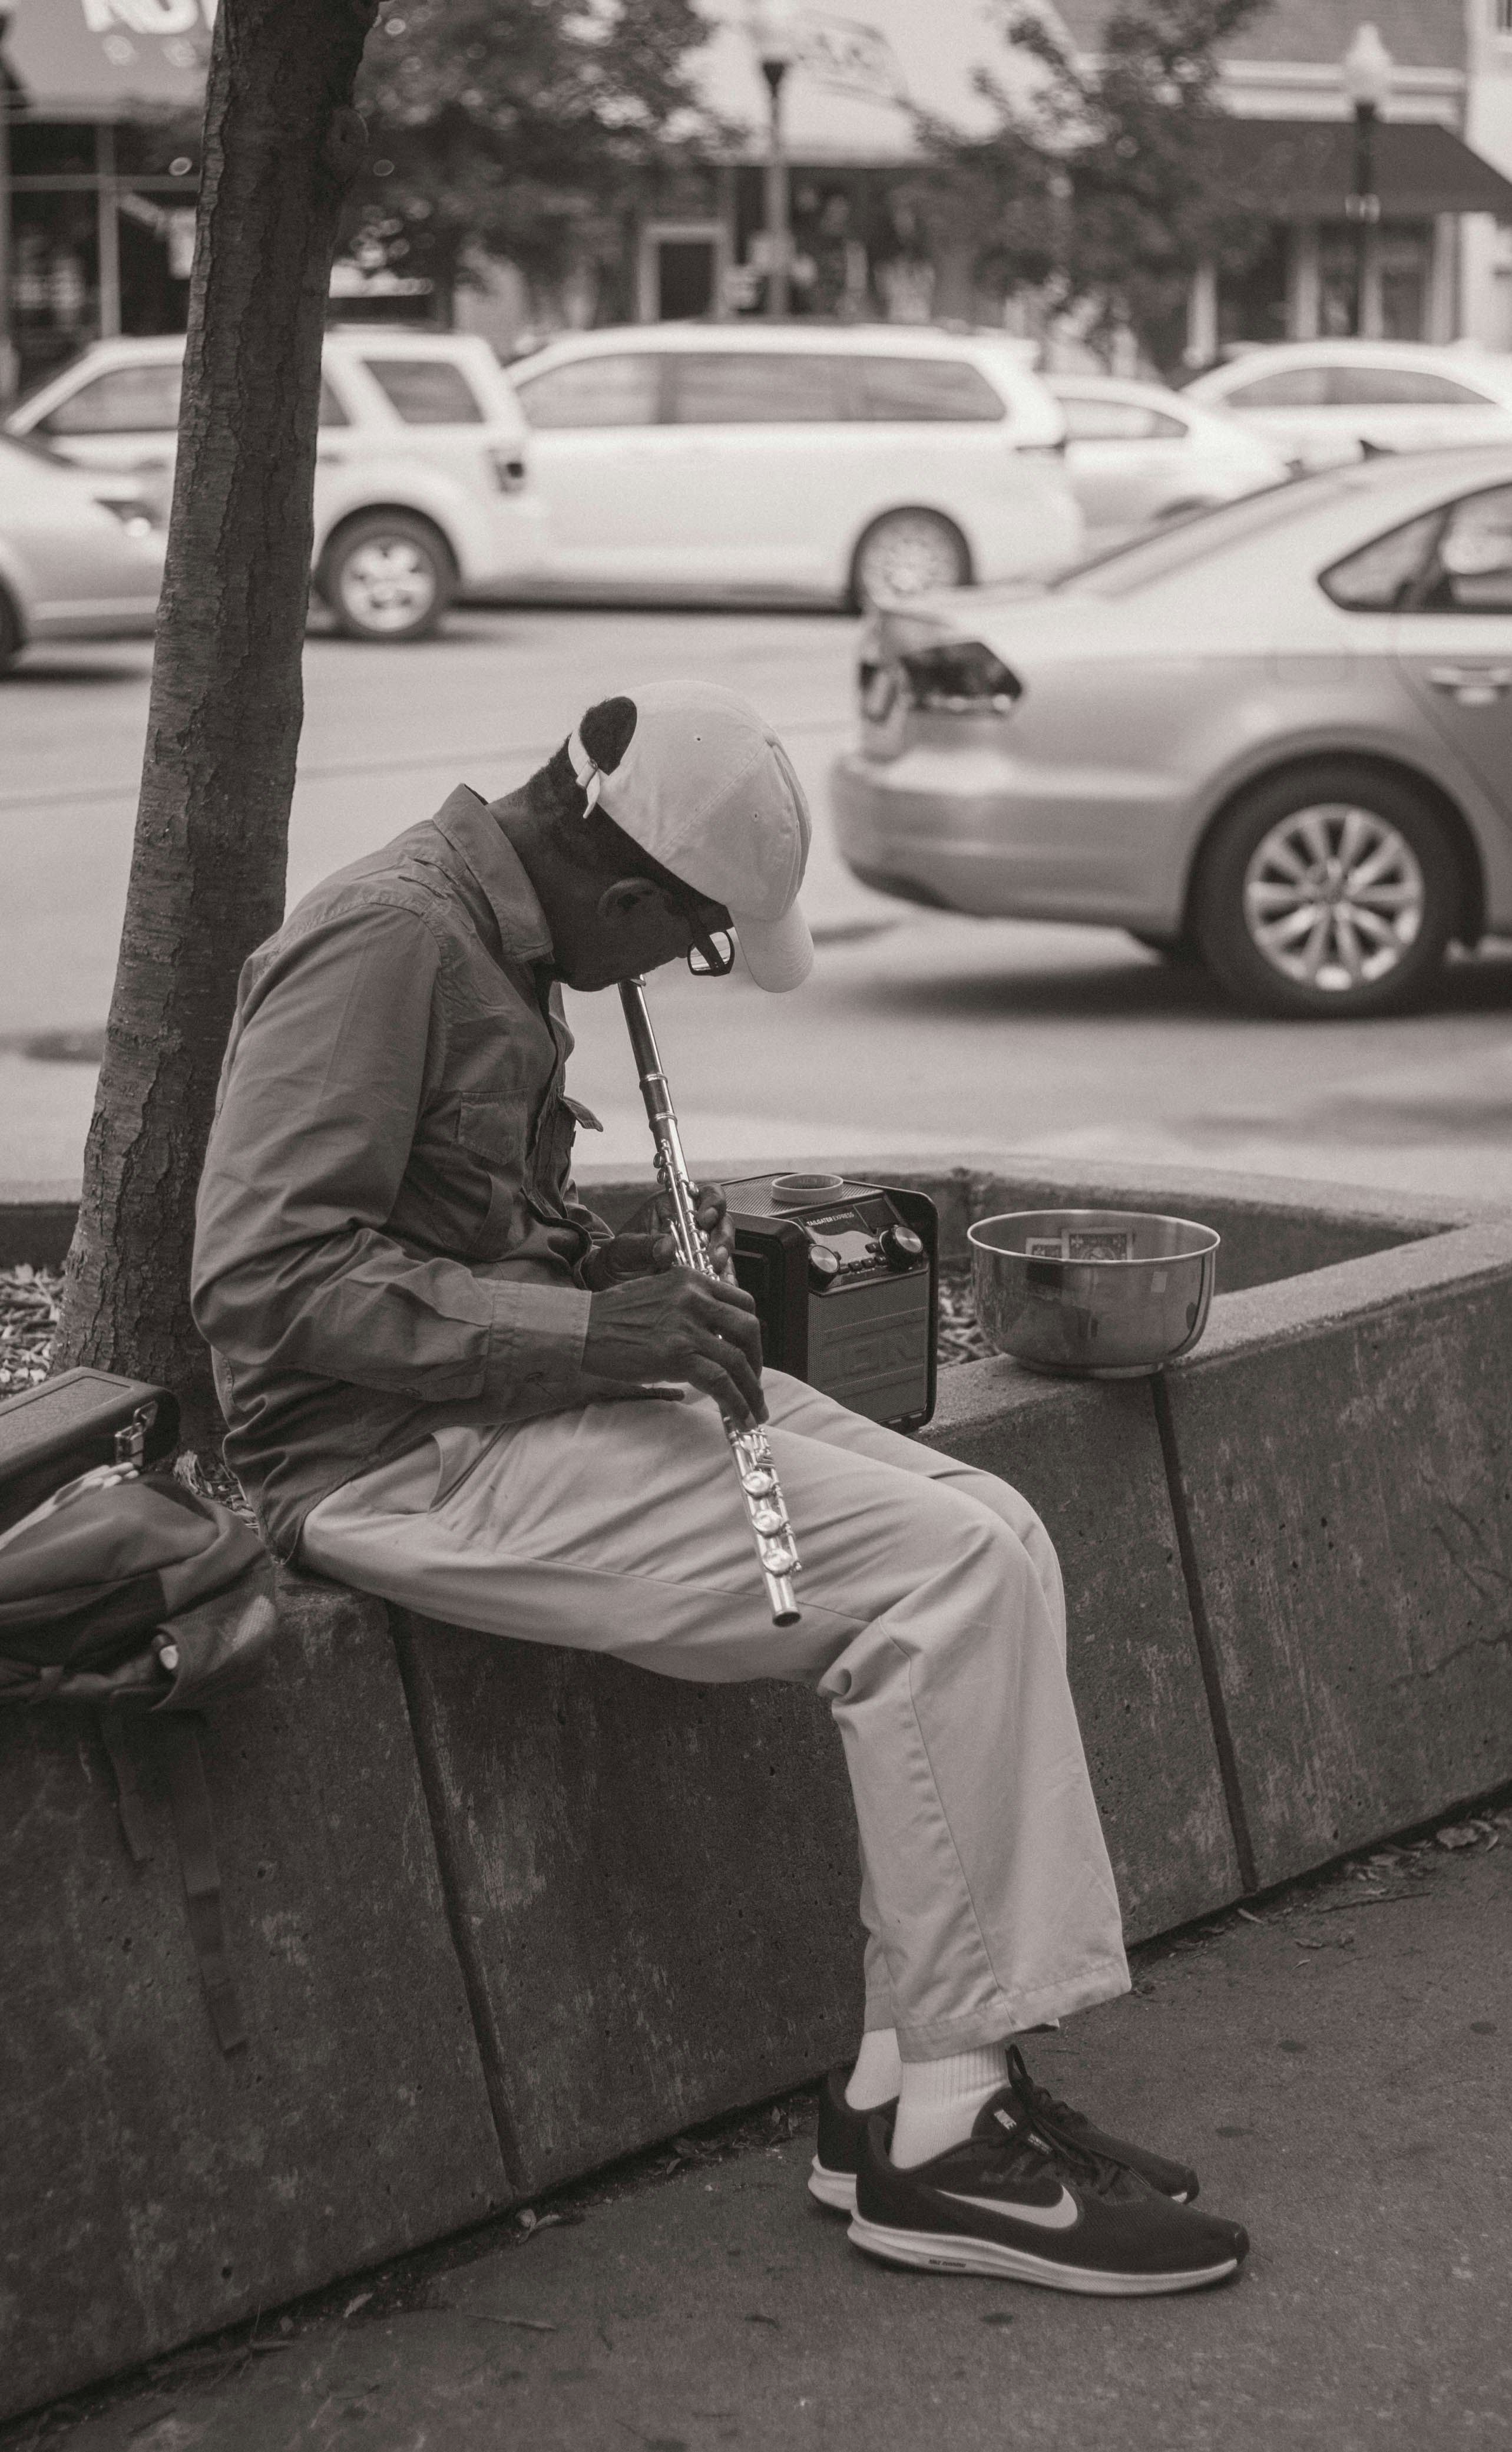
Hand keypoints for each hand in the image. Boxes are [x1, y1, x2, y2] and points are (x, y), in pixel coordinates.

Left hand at [582, 1184, 735, 1287]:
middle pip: (721, 1222)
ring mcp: (698, 1251)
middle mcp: (689, 1226)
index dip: (711, 1203)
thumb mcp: (621, 1251)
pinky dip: (723, 1283)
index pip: (702, 1195)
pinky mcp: (701, 1273)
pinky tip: (721, 1290)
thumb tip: (668, 1246)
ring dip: (725, 1263)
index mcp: (671, 1208)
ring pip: (724, 1249)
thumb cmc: (614, 1261)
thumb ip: (642, 1246)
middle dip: (722, 1238)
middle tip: (715, 1257)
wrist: (609, 1287)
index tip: (705, 1219)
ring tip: (717, 1278)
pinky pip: (719, 1275)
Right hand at [583, 1266, 766, 1426]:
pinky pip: (721, 1382)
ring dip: (752, 1390)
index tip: (750, 1353)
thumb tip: (716, 1339)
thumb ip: (689, 1307)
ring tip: (754, 1411)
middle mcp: (694, 1298)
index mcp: (691, 1280)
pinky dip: (737, 1402)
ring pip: (738, 1360)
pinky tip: (740, 1418)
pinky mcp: (677, 1355)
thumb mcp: (658, 1296)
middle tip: (753, 1382)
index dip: (752, 1333)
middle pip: (750, 1329)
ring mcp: (686, 1327)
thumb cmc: (612, 1317)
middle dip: (758, 1360)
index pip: (742, 1303)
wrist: (580, 1328)